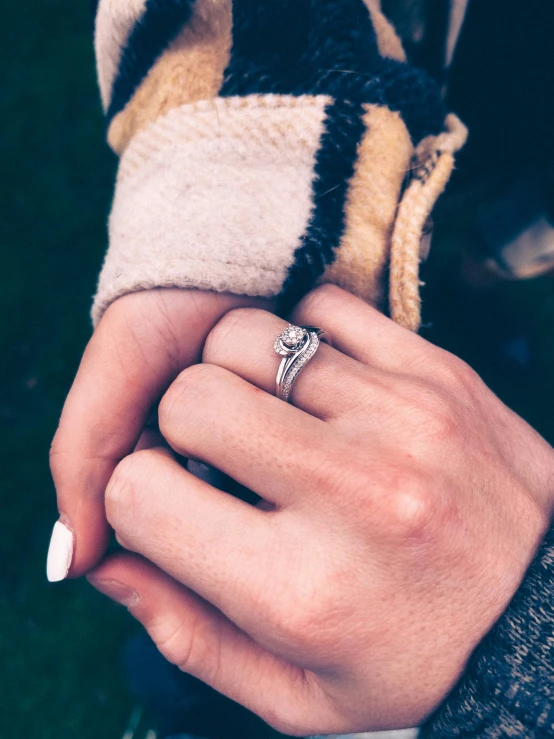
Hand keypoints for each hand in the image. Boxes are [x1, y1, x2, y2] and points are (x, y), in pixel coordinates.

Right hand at [88, 285, 553, 734]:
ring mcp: (402, 419)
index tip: (172, 507)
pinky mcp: (436, 371)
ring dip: (237, 376)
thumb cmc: (411, 659)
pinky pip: (320, 310)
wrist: (547, 616)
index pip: (139, 495)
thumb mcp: (295, 693)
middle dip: (180, 428)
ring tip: (272, 420)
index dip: (137, 498)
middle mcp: (354, 496)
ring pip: (246, 338)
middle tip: (223, 460)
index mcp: (302, 591)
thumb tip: (99, 559)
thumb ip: (184, 631)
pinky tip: (322, 389)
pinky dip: (302, 341)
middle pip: (188, 399)